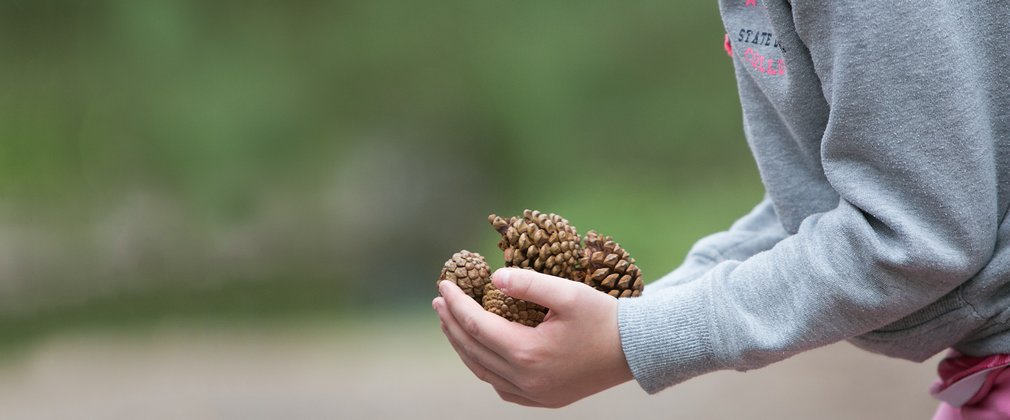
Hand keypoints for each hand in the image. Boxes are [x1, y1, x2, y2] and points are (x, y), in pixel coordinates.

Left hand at [433, 267, 632, 407]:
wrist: (637, 350)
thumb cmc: (604, 317)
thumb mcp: (568, 293)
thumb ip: (529, 283)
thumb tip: (494, 277)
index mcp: (528, 353)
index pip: (476, 325)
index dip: (456, 303)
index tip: (443, 285)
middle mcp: (525, 380)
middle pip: (473, 350)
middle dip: (452, 324)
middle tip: (440, 301)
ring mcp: (534, 394)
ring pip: (484, 372)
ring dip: (464, 347)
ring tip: (452, 323)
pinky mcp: (544, 399)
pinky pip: (502, 387)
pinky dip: (485, 368)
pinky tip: (481, 351)